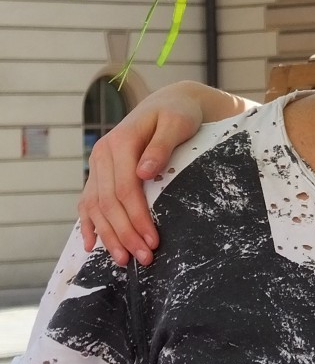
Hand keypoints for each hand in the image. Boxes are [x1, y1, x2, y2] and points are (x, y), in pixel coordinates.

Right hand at [78, 81, 247, 265]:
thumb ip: (161, 146)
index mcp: (120, 143)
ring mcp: (98, 164)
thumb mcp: (176, 123)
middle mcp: (102, 155)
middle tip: (143, 258)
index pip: (125, 189)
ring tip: (124, 260)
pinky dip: (89, 224)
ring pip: (96, 206)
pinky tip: (92, 245)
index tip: (152, 240)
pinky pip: (88, 201)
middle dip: (125, 233)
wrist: (168, 103)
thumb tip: (144, 172)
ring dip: (108, 236)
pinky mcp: (100, 172)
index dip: (137, 217)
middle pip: (109, 202)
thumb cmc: (178, 113)